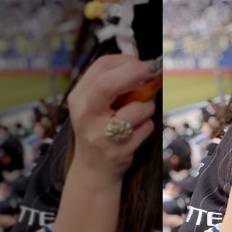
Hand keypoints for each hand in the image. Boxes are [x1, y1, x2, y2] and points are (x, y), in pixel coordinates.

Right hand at [66, 54, 156, 188]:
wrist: (93, 170)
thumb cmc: (100, 129)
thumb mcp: (97, 105)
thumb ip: (114, 83)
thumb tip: (143, 62)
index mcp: (78, 98)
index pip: (100, 67)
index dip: (126, 60)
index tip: (142, 64)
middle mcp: (84, 115)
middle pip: (106, 85)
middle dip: (135, 73)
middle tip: (152, 72)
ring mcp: (100, 135)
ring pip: (135, 110)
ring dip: (148, 107)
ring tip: (143, 111)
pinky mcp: (117, 151)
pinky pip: (145, 129)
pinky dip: (148, 126)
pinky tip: (138, 131)